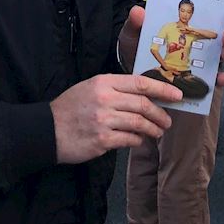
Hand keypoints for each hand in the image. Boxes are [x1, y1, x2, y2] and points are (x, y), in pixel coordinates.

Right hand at [50, 74, 180, 163]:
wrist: (47, 130)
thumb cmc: (70, 108)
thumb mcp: (90, 88)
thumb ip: (115, 89)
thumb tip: (145, 94)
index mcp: (104, 82)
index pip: (140, 82)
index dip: (162, 89)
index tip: (177, 95)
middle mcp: (105, 99)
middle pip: (143, 104)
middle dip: (161, 114)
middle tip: (167, 121)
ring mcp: (103, 120)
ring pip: (140, 123)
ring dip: (153, 129)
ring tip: (157, 132)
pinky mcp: (102, 140)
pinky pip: (129, 139)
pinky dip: (138, 140)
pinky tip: (138, 140)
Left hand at [117, 6, 223, 76]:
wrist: (133, 71)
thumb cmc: (136, 47)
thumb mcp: (133, 33)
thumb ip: (135, 23)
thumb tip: (138, 12)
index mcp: (185, 25)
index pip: (212, 15)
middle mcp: (197, 40)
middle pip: (222, 35)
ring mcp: (200, 59)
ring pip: (223, 55)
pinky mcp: (198, 76)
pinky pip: (214, 78)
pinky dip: (222, 78)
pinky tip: (223, 79)